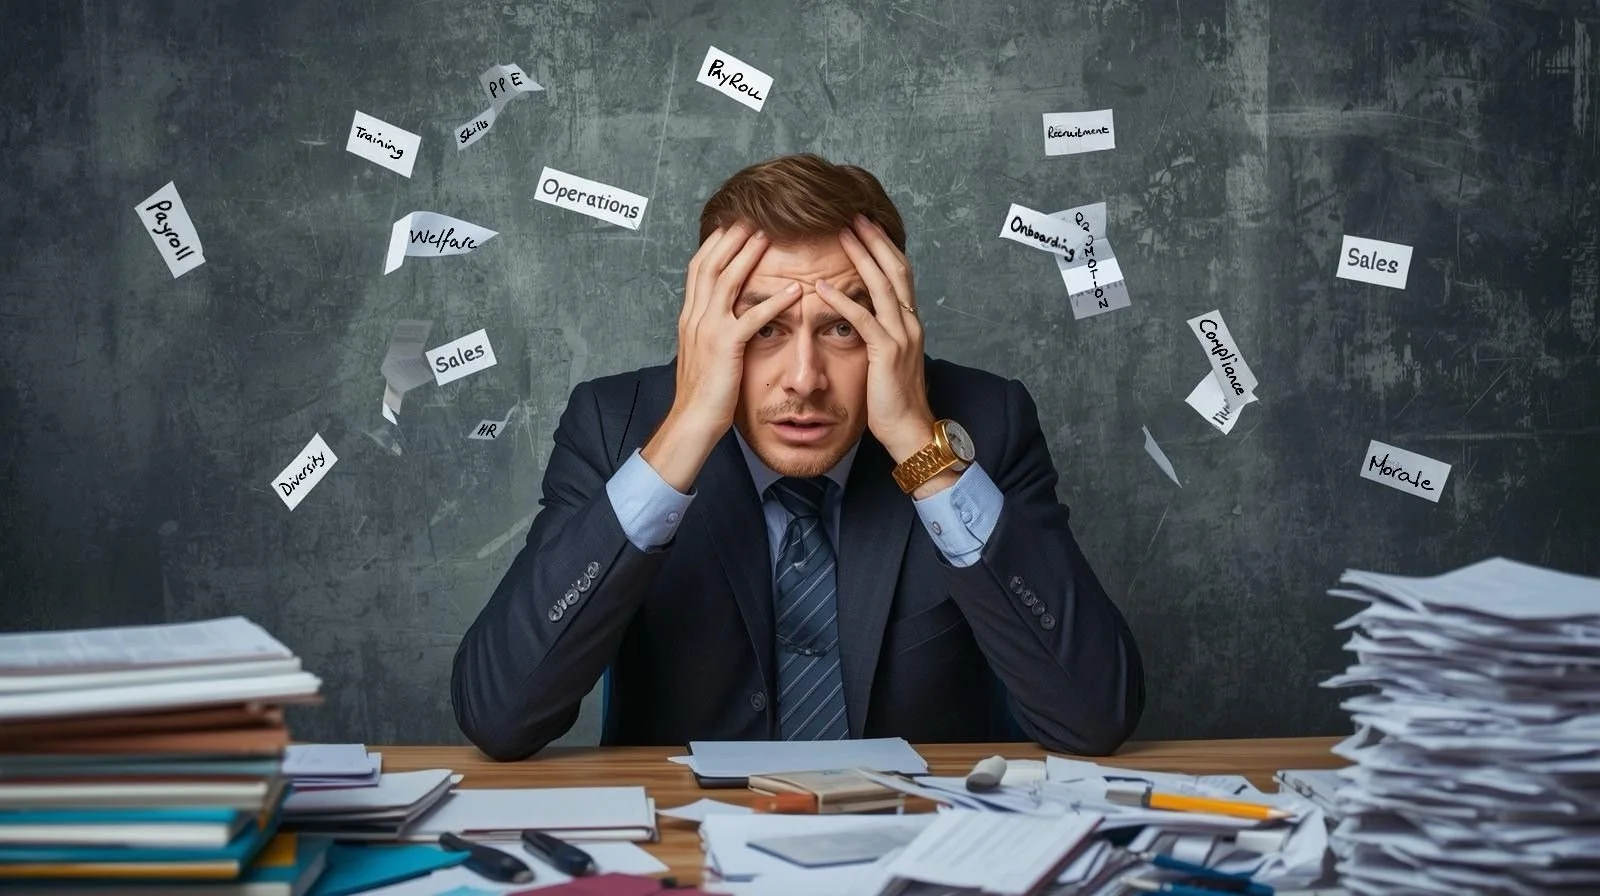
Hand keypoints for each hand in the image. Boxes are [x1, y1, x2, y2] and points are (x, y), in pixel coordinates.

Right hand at [642, 224, 801, 490]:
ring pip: (727, 282)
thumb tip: (725, 310)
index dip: (717, 242)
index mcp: (691, 315)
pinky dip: (773, 301)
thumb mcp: (704, 350)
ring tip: (771, 237)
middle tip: (754, 216)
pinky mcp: (725, 348)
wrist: (693, 420)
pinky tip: (794, 290)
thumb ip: (713, 325)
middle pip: (711, 264)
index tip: (735, 223)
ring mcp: (708, 330)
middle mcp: (696, 316)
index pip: (700, 267)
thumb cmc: (704, 390)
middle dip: (731, 237)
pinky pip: (751, 318)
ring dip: (749, 256)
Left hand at [814, 216, 938, 467]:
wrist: (909, 429)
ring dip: (861, 257)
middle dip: (874, 239)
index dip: (883, 246)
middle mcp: (910, 323)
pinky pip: (863, 320)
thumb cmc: (893, 398)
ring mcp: (901, 336)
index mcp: (909, 321)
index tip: (865, 224)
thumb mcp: (887, 357)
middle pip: (895, 269)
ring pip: (882, 286)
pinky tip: (822, 287)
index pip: (899, 272)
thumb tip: (860, 314)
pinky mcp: (887, 353)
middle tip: (853, 214)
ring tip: (841, 235)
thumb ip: (879, 332)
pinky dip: (842, 301)